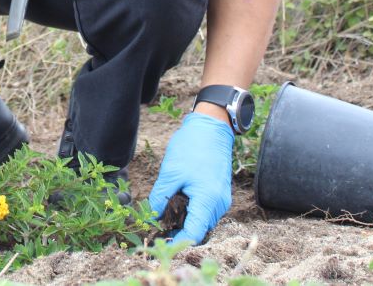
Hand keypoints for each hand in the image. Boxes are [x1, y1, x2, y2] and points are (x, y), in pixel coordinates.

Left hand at [147, 112, 233, 244]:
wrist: (211, 128)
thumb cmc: (191, 147)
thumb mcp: (170, 173)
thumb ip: (159, 198)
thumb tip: (150, 218)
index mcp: (208, 200)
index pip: (194, 234)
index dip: (177, 243)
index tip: (160, 243)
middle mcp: (219, 204)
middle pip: (199, 230)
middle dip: (179, 233)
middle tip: (157, 229)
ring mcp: (222, 199)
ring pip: (202, 221)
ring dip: (186, 222)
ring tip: (165, 215)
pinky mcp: (219, 194)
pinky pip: (206, 211)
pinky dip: (192, 212)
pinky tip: (177, 203)